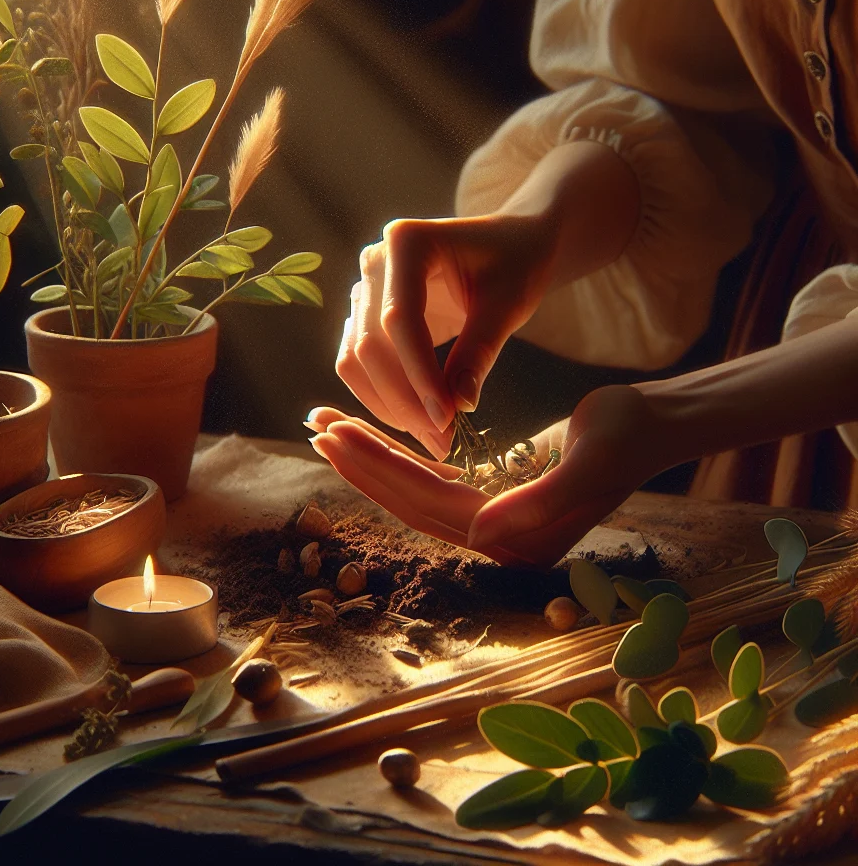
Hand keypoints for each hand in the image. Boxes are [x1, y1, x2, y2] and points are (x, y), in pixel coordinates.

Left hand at [307, 385, 662, 568]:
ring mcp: (494, 521)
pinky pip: (435, 481)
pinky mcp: (494, 497)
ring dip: (373, 460)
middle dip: (360, 464)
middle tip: (314, 425)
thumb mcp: (587, 466)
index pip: (425, 503)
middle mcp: (497, 539)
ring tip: (331, 427)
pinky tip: (374, 440)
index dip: (377, 468)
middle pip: (409, 501)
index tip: (334, 433)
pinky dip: (401, 459)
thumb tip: (480, 535)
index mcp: (512, 538)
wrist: (650, 427)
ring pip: (416, 492)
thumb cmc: (624, 438)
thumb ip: (537, 505)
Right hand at [335, 214, 557, 458]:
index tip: (446, 419)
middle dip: (403, 398)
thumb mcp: (509, 305)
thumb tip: (458, 407)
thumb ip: (479, 351)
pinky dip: (383, 395)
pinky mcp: (366, 313)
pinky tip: (418, 420)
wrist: (512, 245)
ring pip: (355, 357)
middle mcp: (374, 260)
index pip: (399, 319)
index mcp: (407, 241)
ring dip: (389, 404)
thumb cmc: (517, 263)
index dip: (418, 374)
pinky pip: (359, 360)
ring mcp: (365, 287)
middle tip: (441, 440)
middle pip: (369, 342)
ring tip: (433, 437)